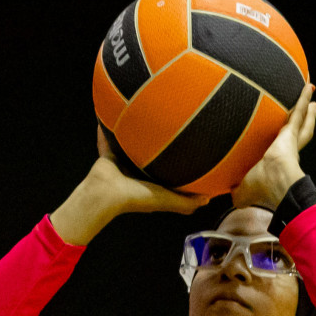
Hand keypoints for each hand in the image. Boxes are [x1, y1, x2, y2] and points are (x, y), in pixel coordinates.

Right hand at [48, 127, 207, 244]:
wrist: (107, 193)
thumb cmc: (137, 197)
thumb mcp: (167, 200)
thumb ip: (187, 203)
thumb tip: (208, 199)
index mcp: (149, 183)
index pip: (163, 173)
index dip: (172, 164)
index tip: (183, 150)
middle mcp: (135, 172)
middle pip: (146, 156)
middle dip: (153, 146)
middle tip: (164, 127)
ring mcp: (120, 163)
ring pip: (128, 146)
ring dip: (132, 135)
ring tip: (139, 117)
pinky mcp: (107, 155)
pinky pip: (107, 139)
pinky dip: (107, 130)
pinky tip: (111, 112)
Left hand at [231, 83, 315, 210]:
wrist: (272, 182)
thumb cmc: (260, 189)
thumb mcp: (243, 190)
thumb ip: (236, 190)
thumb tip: (226, 194)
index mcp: (276, 161)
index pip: (282, 149)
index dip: (286, 144)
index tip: (287, 139)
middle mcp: (286, 149)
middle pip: (298, 130)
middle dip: (304, 120)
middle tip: (310, 108)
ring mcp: (290, 139)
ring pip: (300, 119)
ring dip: (305, 107)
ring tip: (309, 92)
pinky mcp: (290, 131)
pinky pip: (298, 111)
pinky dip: (303, 99)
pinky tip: (308, 87)